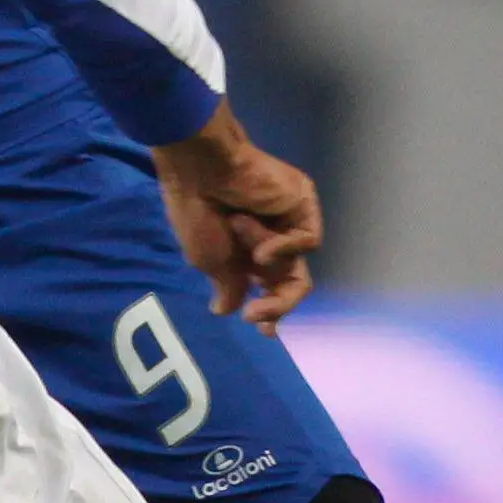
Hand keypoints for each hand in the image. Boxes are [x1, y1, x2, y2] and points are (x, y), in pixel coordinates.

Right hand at [153, 102, 322, 333]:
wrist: (201, 171)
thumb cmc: (196, 213)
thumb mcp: (207, 260)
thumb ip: (228, 286)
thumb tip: (224, 310)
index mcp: (245, 251)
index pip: (269, 288)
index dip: (270, 310)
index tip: (263, 331)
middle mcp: (271, 239)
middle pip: (290, 282)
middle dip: (276, 302)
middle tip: (257, 315)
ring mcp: (289, 222)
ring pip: (296, 264)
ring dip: (266, 260)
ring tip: (241, 237)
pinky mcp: (303, 205)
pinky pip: (306, 241)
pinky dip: (282, 245)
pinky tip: (258, 237)